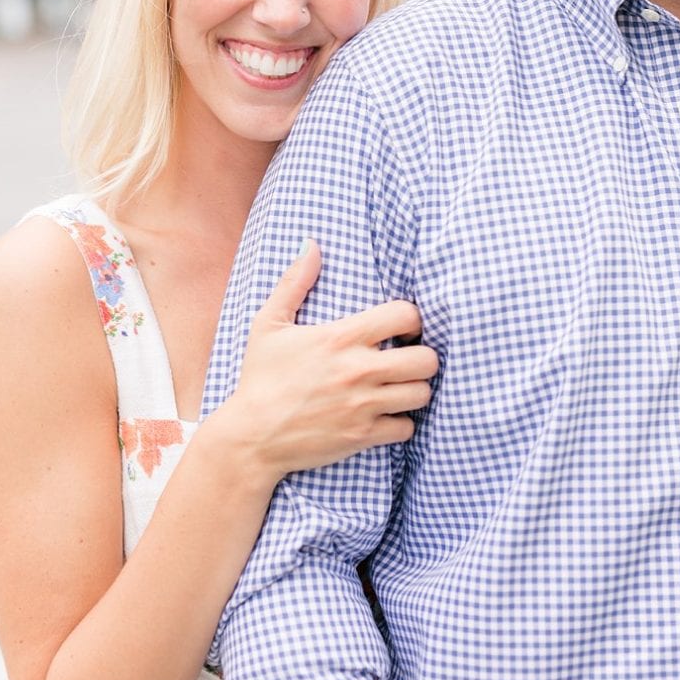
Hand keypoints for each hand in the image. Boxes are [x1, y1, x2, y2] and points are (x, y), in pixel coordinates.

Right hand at [209, 240, 437, 482]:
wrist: (252, 435)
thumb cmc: (260, 377)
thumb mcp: (269, 324)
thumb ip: (294, 282)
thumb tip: (310, 244)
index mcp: (340, 338)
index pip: (406, 315)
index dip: (409, 318)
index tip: (398, 327)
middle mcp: (358, 370)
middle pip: (427, 358)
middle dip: (421, 356)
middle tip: (405, 358)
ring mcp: (364, 405)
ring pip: (422, 392)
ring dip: (413, 388)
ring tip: (397, 386)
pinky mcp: (363, 436)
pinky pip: (407, 427)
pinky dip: (400, 422)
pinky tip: (384, 415)